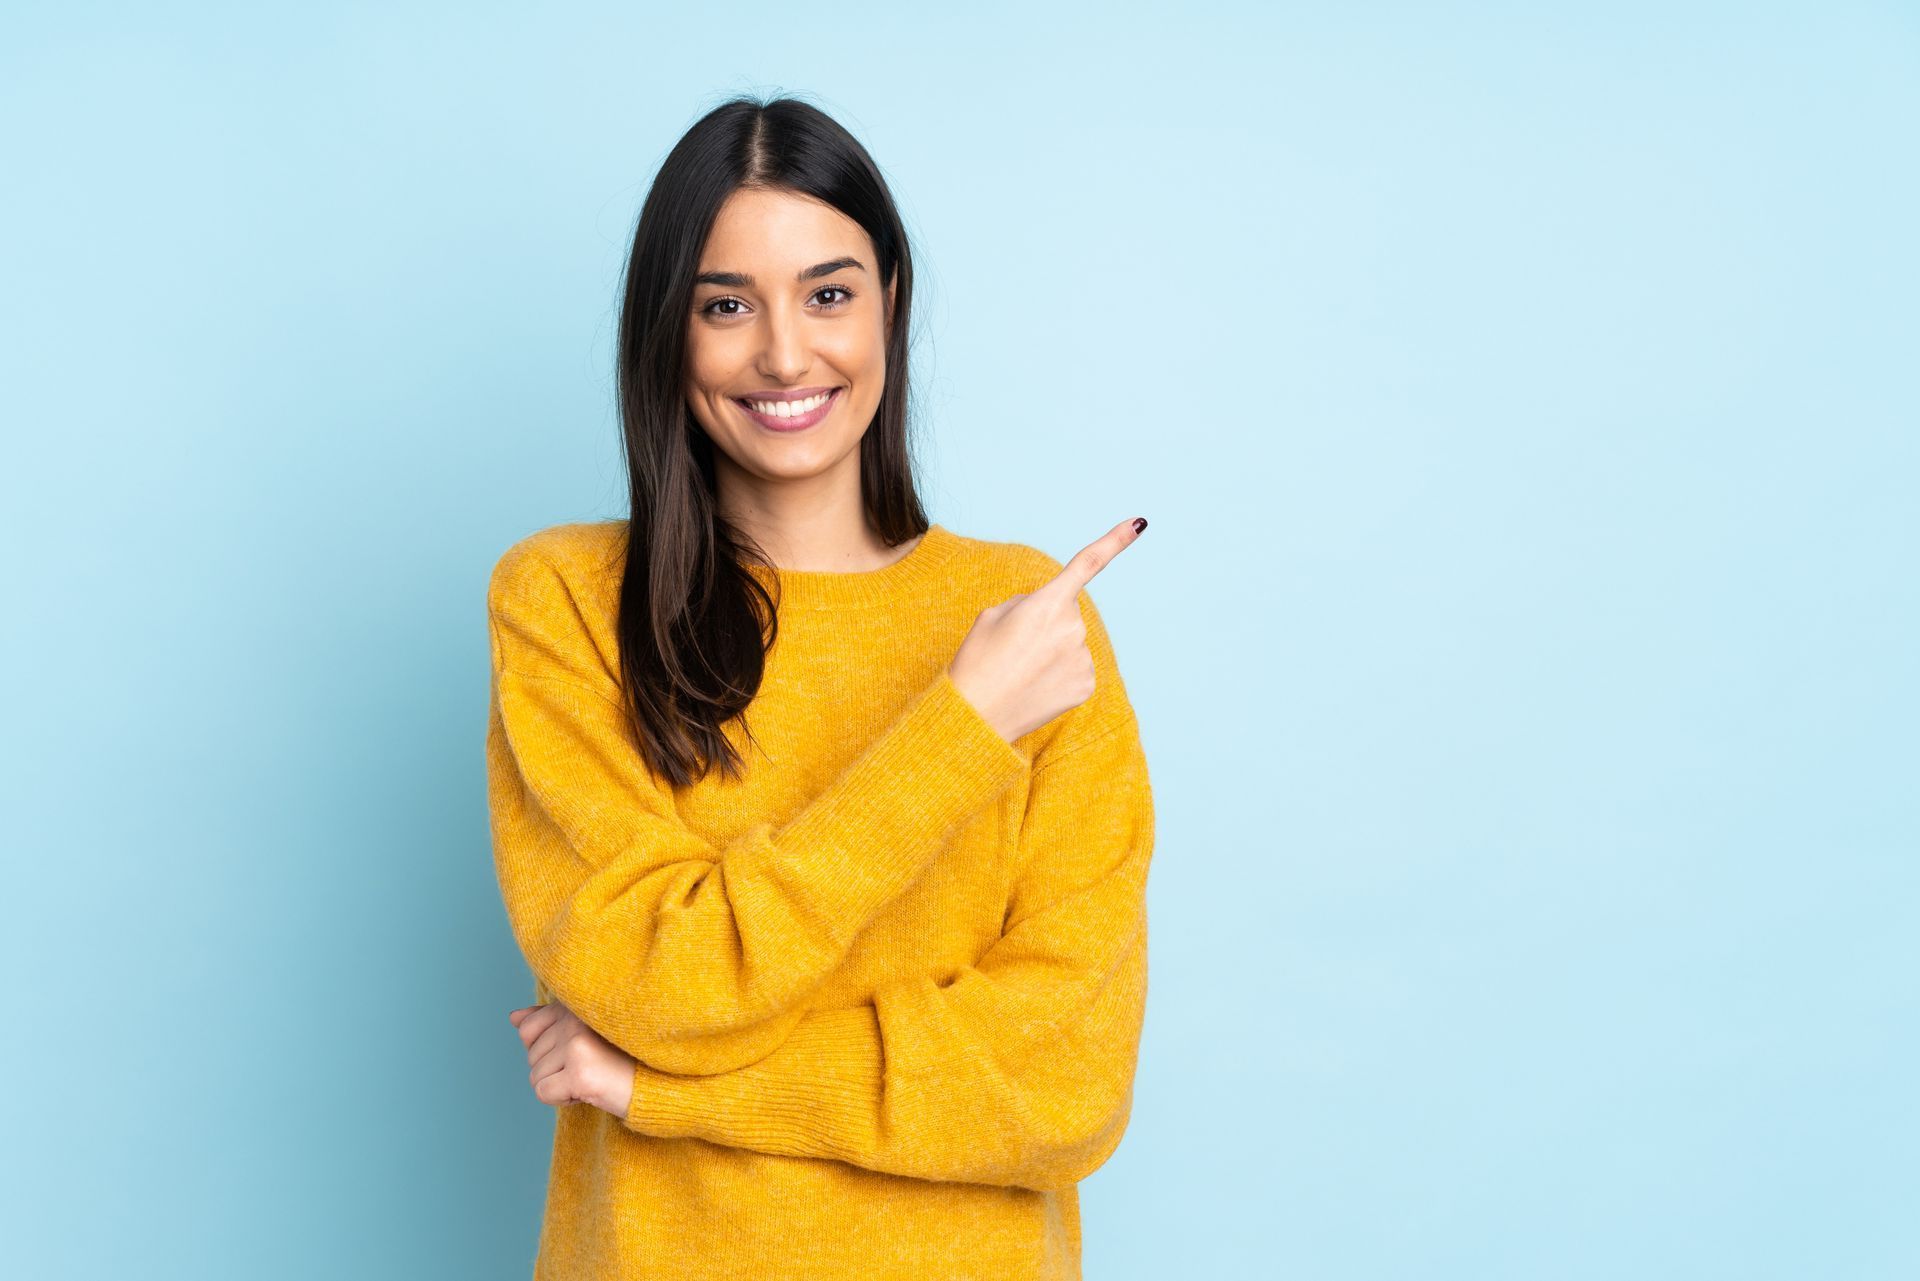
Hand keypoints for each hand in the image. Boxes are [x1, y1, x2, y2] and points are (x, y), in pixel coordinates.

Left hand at [509, 1001, 635, 1120]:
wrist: (655, 1085)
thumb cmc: (619, 1060)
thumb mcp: (582, 1034)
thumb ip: (548, 1022)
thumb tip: (513, 1017)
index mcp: (574, 1007)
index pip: (528, 1028)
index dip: (546, 1050)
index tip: (577, 1052)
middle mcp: (574, 1021)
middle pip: (532, 1057)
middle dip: (556, 1071)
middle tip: (590, 1067)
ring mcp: (576, 1046)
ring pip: (535, 1077)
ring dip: (560, 1086)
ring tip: (592, 1077)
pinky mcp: (579, 1074)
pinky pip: (543, 1093)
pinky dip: (562, 1099)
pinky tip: (588, 1091)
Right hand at [948, 516, 1146, 742]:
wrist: (976, 717)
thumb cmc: (977, 662)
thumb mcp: (992, 616)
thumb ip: (1028, 603)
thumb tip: (1050, 610)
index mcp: (1048, 603)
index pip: (1088, 564)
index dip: (1115, 541)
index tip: (1140, 523)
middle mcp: (1073, 629)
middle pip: (1066, 611)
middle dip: (1046, 620)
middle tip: (1014, 646)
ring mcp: (1082, 659)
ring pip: (1070, 641)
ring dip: (1051, 649)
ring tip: (1020, 669)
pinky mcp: (1086, 685)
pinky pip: (1075, 667)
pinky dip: (1058, 673)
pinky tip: (1036, 686)